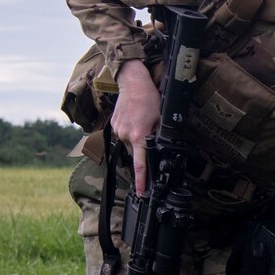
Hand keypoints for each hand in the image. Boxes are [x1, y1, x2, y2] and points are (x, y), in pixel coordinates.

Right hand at [112, 60, 159, 192]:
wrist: (132, 82)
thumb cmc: (149, 98)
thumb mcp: (160, 119)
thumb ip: (158, 137)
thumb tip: (157, 151)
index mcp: (139, 136)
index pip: (140, 165)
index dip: (142, 181)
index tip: (141, 192)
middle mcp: (126, 136)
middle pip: (136, 152)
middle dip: (143, 148)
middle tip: (148, 131)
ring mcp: (118, 130)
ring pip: (130, 143)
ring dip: (136, 138)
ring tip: (141, 121)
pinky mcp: (114, 125)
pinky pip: (123, 135)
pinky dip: (130, 131)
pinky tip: (135, 119)